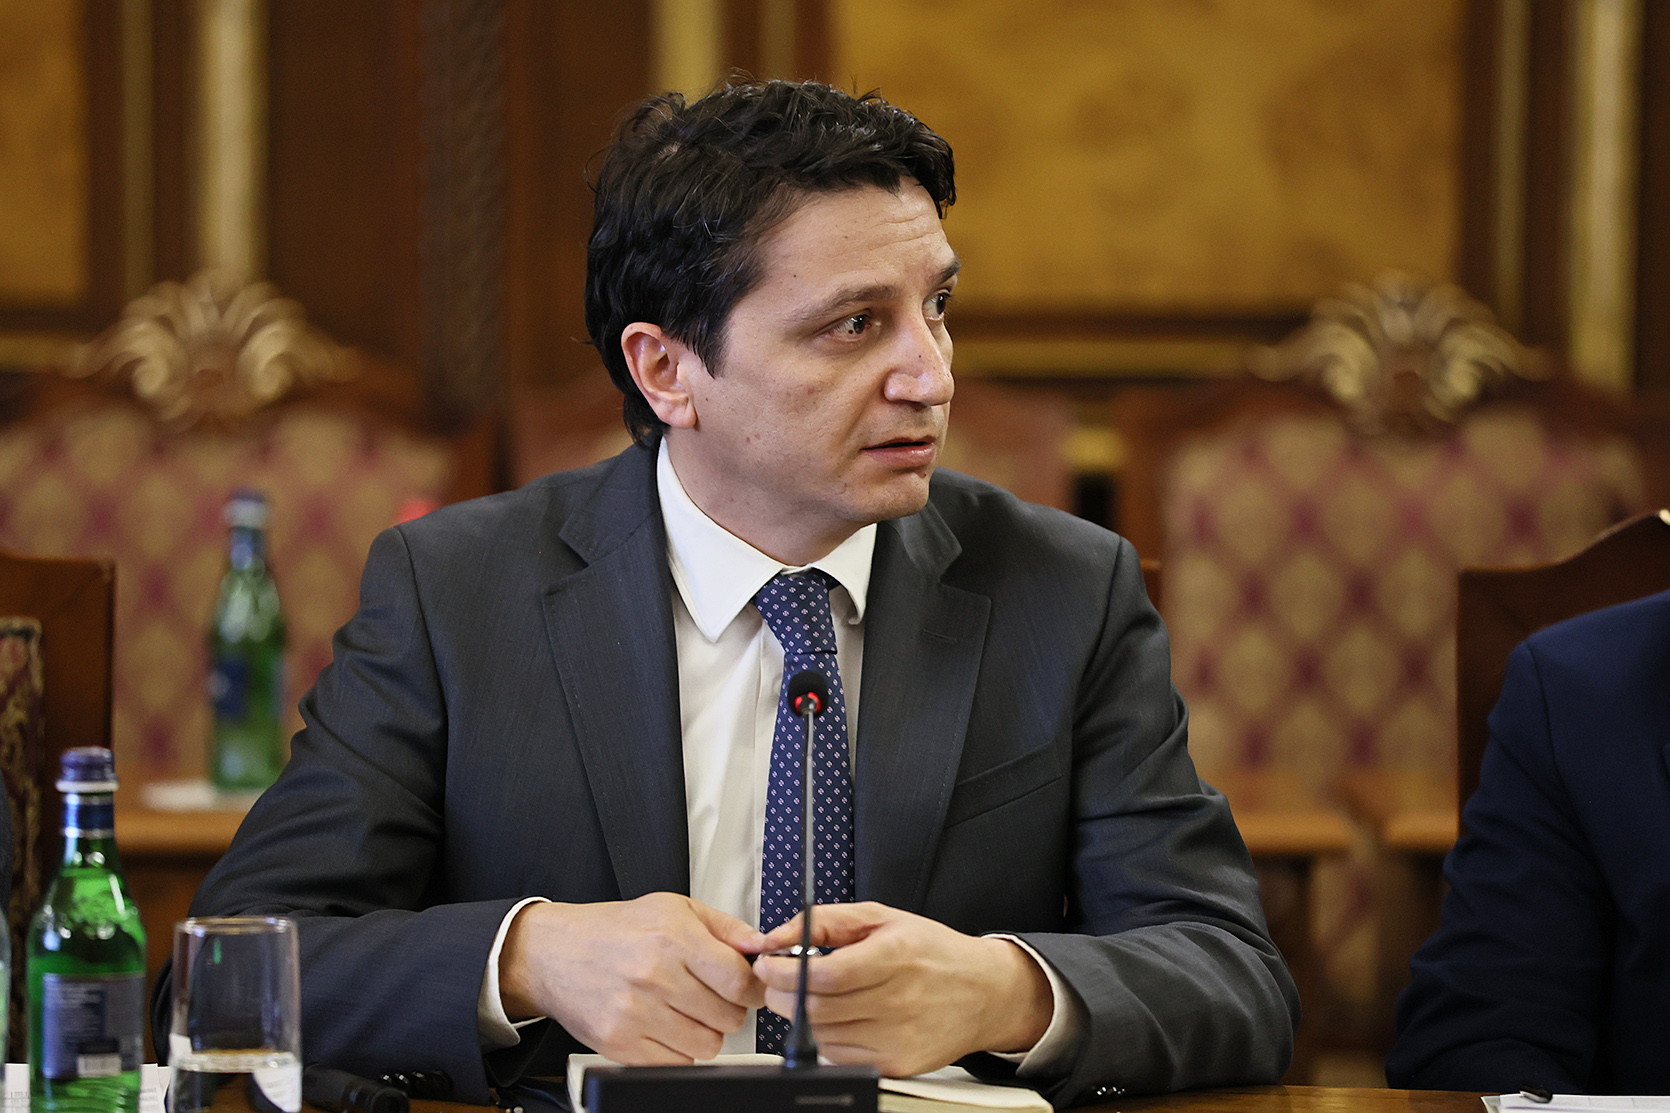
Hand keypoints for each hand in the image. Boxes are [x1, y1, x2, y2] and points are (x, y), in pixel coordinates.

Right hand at [499, 892, 769, 1063]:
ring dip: (704, 1031)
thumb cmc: (613, 929)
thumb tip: (760, 945)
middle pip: (728, 1017)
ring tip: (684, 1009)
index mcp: (672, 938)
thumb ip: (724, 926)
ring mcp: (636, 1013)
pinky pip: (677, 1062)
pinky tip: (664, 1024)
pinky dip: (678, 1049)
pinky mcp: (620, 1043)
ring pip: (707, 1045)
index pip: (739, 980)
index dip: (752, 987)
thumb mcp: (672, 908)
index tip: (747, 987)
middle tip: (708, 994)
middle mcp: (654, 975)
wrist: (553, 953)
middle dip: (727, 1008)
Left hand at [753, 902, 1052, 1076]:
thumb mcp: (882, 917)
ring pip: (822, 1035)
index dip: (784, 973)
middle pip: (816, 1009)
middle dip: (782, 994)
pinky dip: (825, 1036)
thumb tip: (777, 936)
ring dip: (801, 1015)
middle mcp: (899, 1002)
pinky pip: (840, 1055)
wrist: (984, 993)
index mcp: (895, 957)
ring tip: (808, 994)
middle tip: (778, 980)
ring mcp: (898, 1039)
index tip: (768, 964)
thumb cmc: (932, 952)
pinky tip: (837, 1016)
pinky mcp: (897, 1065)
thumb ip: (825, 921)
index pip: (824, 977)